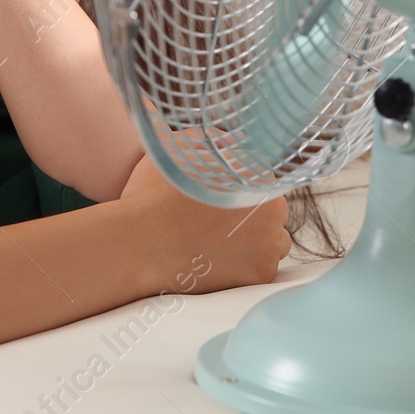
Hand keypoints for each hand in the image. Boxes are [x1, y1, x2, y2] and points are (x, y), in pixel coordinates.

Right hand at [119, 151, 291, 295]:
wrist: (140, 245)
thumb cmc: (153, 196)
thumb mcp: (177, 149)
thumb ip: (211, 139)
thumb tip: (233, 141)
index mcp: (256, 173)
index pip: (261, 177)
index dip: (239, 187)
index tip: (220, 197)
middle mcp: (272, 207)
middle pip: (273, 209)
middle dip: (253, 214)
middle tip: (219, 221)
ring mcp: (269, 243)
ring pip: (274, 240)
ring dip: (256, 240)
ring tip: (221, 243)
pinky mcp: (260, 274)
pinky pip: (264, 267)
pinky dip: (248, 265)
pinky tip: (221, 260)